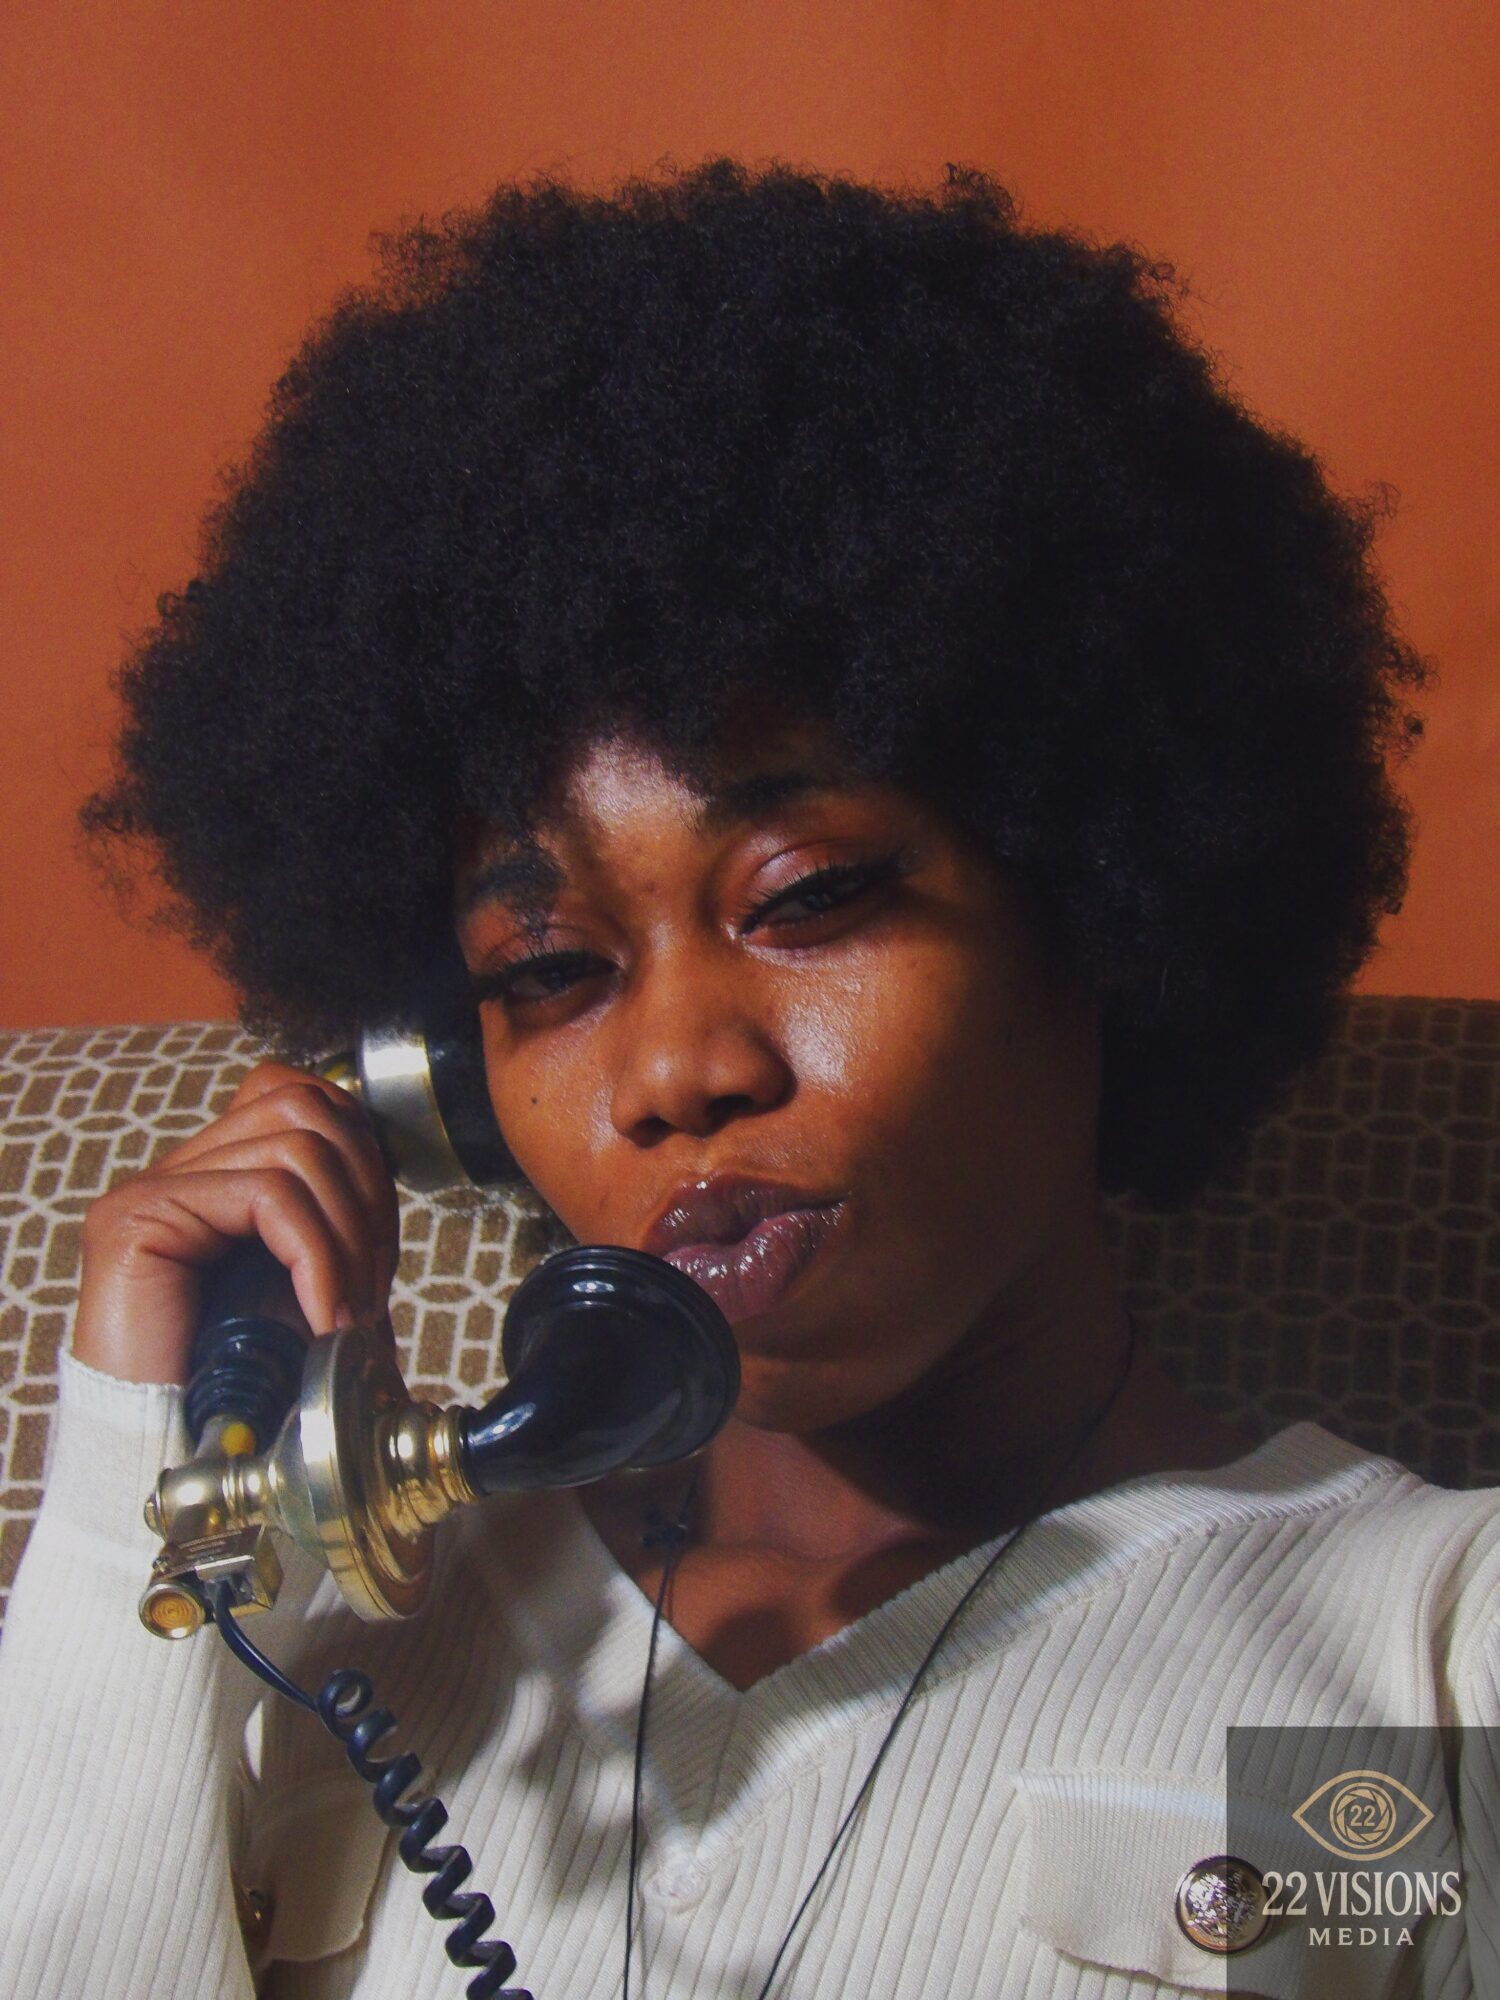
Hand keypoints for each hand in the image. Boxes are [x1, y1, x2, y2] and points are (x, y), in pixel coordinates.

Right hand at [73, 1062, 400, 1383]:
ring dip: (346, 1235)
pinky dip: (318, 1259)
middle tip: (372, 1290)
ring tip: (347, 1313)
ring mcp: (153, 1188)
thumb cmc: (238, 1395)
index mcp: (217, 1178)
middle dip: (367, 1195)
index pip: (305, 1098)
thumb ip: (336, 1238)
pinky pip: (266, 1196)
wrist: (167, 1459)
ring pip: (296, 1146)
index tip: (380, 1256)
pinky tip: (322, 1319)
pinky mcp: (139, 1217)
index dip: (364, 1161)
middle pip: (307, 1107)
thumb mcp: (306, 1298)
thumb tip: (393, 1204)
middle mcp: (179, 1170)